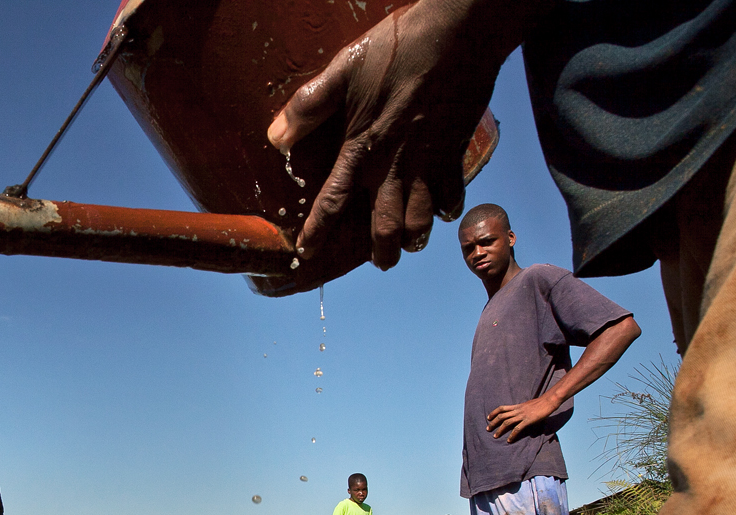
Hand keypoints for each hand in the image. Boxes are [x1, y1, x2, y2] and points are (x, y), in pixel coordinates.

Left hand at [267, 0, 528, 267]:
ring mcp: (429, 162)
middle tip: (381, 262)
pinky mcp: (456, 153)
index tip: (307, 253)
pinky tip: (442, 212)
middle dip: (381, 252)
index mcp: (362, 147)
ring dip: (414, 237)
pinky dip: (446, 210)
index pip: (333, 201)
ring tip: (409, 242)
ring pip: (421, 221)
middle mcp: (395, 165)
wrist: (460, 32)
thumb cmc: (399, 46)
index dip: (318, 231)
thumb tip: (275, 137)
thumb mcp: (344, 68)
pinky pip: (452, 196)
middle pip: (385, 227)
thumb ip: (309, 105)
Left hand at [486, 396, 558, 441]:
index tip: (488, 417)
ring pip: (507, 423)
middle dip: (493, 423)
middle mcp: (517, 410)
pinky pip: (517, 429)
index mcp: (517, 406)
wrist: (548, 401)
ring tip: (495, 436)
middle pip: (501, 416)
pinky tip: (509, 440)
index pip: (502, 408)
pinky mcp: (528, 420)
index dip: (494, 412)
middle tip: (488, 429)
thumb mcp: (528, 405)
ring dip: (500, 430)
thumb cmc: (540, 403)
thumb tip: (520, 415)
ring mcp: (522, 415)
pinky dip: (512, 435)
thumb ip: (522, 410)